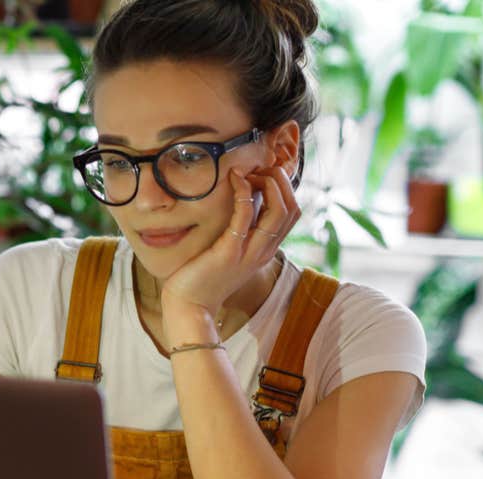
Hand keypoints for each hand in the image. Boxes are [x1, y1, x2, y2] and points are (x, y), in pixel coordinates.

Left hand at [159, 165, 300, 334]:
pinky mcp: (229, 251)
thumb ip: (240, 231)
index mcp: (266, 250)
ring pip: (279, 211)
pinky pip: (246, 215)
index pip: (292, 213)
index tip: (262, 174)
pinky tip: (234, 180)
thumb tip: (242, 201)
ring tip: (249, 171)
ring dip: (268, 183)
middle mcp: (263, 251)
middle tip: (258, 169)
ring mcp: (249, 252)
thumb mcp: (230, 251)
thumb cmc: (203, 276)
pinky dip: (244, 193)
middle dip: (280, 181)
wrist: (189, 306)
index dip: (284, 188)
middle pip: (292, 208)